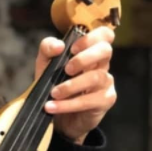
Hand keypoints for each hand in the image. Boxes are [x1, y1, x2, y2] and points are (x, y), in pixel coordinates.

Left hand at [35, 28, 116, 143]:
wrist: (59, 116)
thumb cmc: (55, 85)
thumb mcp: (45, 65)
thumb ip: (47, 50)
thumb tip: (59, 45)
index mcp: (89, 51)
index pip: (104, 34)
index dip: (91, 37)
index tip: (72, 48)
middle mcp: (102, 64)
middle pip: (105, 50)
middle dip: (83, 58)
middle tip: (66, 69)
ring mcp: (106, 82)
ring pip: (96, 77)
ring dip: (71, 86)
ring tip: (53, 93)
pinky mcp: (106, 100)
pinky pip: (90, 100)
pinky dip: (69, 104)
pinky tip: (53, 106)